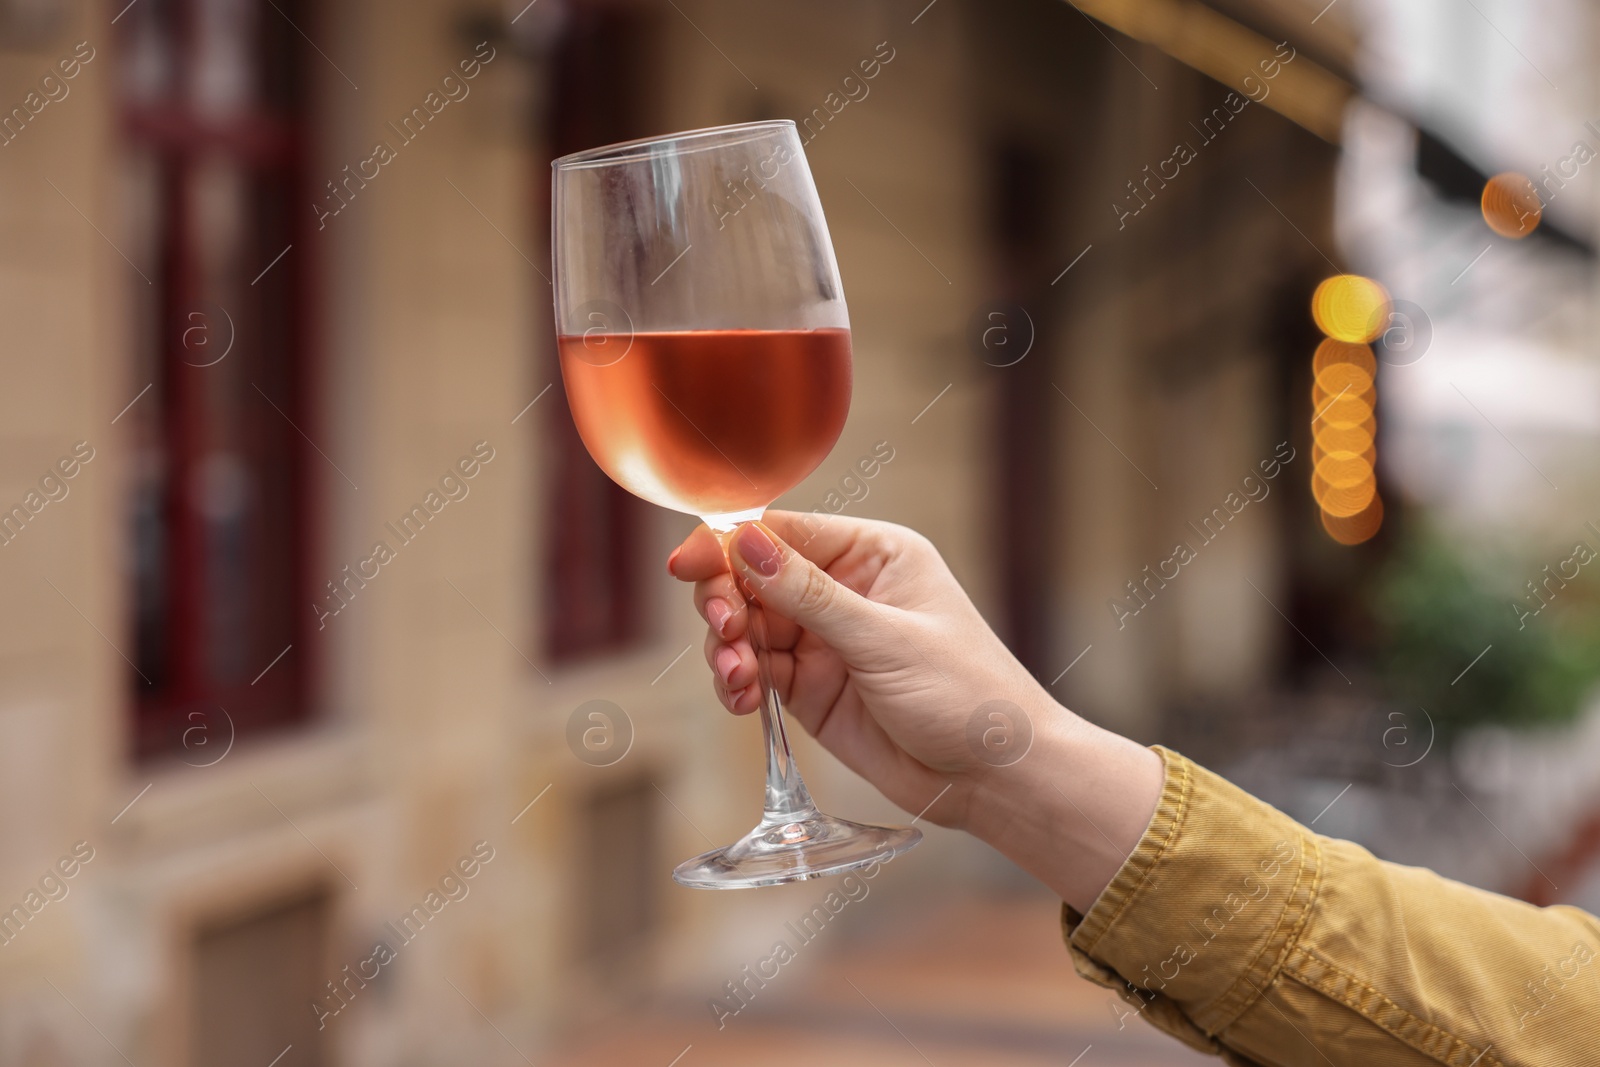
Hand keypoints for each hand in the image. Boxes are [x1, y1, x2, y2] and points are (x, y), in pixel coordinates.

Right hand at [669, 511, 1055, 830]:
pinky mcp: (810, 688)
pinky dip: (737, 682)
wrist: (995, 778)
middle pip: (752, 576)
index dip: (728, 544)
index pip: (783, 532)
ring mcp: (824, 640)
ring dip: (728, 647)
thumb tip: (743, 542)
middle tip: (725, 631)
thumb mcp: (885, 640)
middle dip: (725, 601)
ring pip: (746, 626)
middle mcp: (843, 590)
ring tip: (738, 676)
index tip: (689, 565)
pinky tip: (742, 698)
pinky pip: (755, 671)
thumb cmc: (968, 694)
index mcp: (872, 554)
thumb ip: (809, 596)